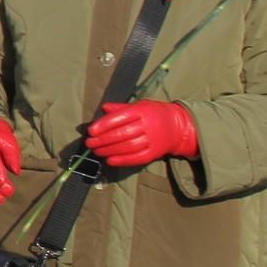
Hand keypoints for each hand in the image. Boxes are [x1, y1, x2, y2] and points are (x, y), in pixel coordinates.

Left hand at [84, 100, 198, 167]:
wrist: (177, 127)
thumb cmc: (152, 114)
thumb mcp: (139, 105)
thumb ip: (120, 108)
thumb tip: (103, 107)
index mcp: (142, 111)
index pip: (120, 118)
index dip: (104, 125)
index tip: (90, 131)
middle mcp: (148, 125)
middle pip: (122, 134)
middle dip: (103, 140)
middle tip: (89, 143)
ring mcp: (152, 140)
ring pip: (128, 147)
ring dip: (110, 151)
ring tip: (96, 152)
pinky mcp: (155, 153)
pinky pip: (137, 158)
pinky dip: (122, 160)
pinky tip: (110, 161)